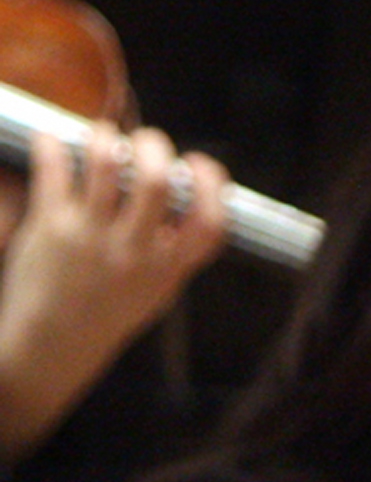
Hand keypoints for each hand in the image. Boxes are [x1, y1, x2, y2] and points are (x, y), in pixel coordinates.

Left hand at [0, 119, 235, 455]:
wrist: (50, 345)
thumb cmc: (107, 314)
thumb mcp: (158, 288)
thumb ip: (175, 249)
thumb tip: (186, 197)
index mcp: (167, 266)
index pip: (208, 218)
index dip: (211, 182)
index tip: (196, 164)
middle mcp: (132, 249)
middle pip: (156, 180)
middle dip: (154, 146)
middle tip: (145, 143)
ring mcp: (89, 237)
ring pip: (104, 166)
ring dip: (105, 138)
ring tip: (102, 136)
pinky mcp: (50, 227)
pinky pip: (53, 171)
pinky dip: (52, 145)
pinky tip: (52, 138)